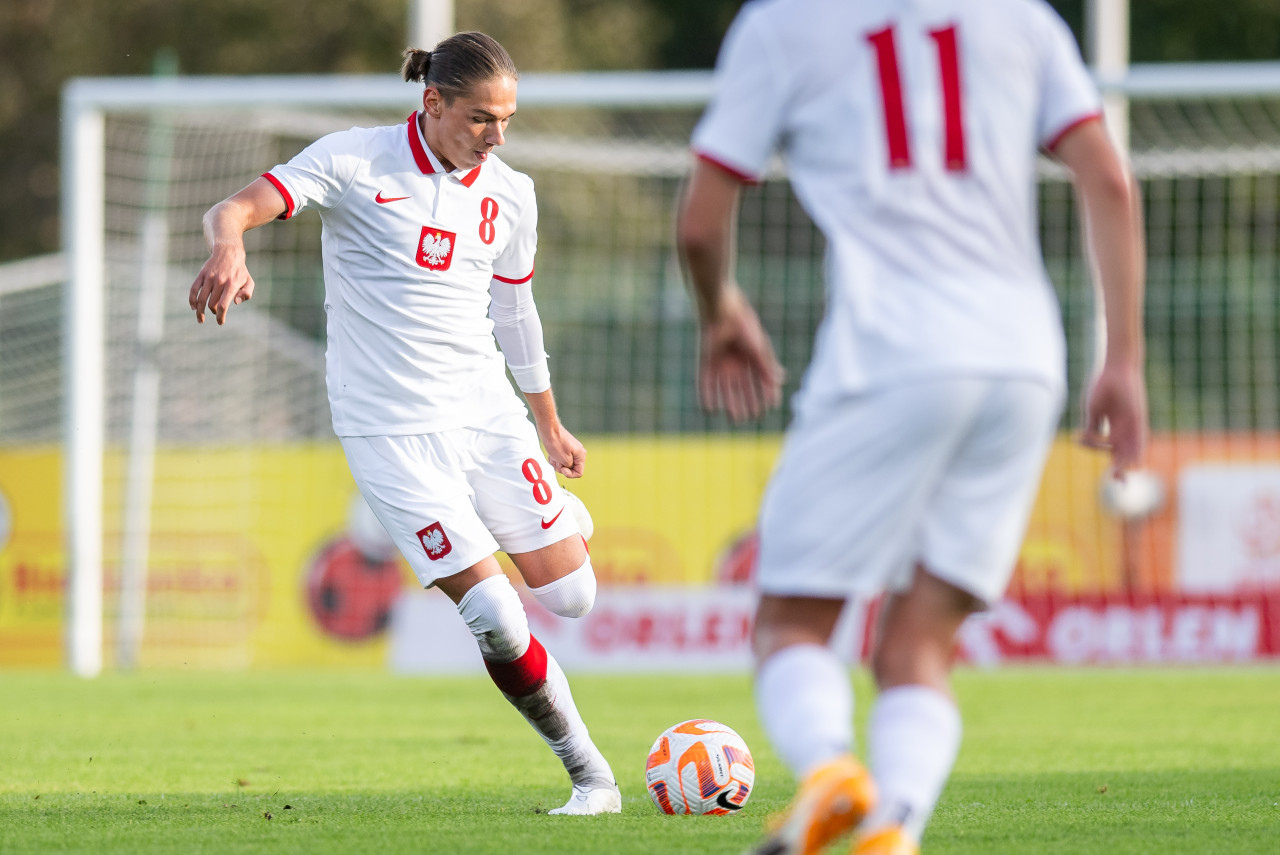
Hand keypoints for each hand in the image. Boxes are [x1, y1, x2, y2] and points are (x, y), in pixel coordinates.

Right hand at [189, 243, 254, 324]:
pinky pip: (194, 289)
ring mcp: (209, 278)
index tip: (220, 322)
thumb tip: (235, 303)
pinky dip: (192, 300)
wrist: (228, 253)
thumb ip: (246, 294)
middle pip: (212, 303)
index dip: (220, 316)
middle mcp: (219, 281)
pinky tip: (193, 307)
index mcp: (232, 284)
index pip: (223, 304)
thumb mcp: (249, 282)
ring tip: (200, 318)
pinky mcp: (202, 274)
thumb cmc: (240, 271)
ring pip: (201, 299)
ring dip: (200, 311)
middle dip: (214, 311)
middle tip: (216, 312)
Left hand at [539, 423, 585, 478]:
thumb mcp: (564, 460)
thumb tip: (568, 467)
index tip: (562, 469)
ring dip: (557, 463)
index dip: (569, 474)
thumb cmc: (555, 442)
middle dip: (561, 467)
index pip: (579, 473)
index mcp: (581, 455)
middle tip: (556, 460)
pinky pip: (560, 459)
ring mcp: (571, 450)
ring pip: (564, 464)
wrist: (548, 429)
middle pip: (571, 469)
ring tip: (553, 456)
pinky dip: (555, 458)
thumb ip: (569, 468)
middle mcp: (578, 453)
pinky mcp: (564, 448)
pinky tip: (551, 454)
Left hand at [698, 285, 784, 421]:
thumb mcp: (758, 348)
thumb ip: (767, 365)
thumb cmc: (744, 326)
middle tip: (751, 418)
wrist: (722, 311)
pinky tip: (710, 410)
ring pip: (726, 389)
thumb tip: (780, 381)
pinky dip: (708, 396)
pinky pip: (706, 383)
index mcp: (751, 358)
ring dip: (731, 403)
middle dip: (748, 403)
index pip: (761, 380)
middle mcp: (736, 363)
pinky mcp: (706, 362)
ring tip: (734, 419)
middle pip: (743, 388)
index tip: (771, 406)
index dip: (766, 393)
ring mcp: (721, 364)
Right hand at [1081, 359, 1147, 474]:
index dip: (1094, 450)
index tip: (1076, 440)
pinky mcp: (1139, 419)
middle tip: (1117, 482)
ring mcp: (1132, 425)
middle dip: (1119, 469)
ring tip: (1121, 477)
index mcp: (1113, 427)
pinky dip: (1135, 451)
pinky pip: (1139, 439)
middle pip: (1123, 453)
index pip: (1108, 446)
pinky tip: (1133, 463)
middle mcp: (1124, 429)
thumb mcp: (1093, 410)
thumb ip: (1091, 427)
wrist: (1117, 370)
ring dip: (1127, 464)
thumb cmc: (1103, 386)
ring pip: (1132, 449)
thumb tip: (1083, 441)